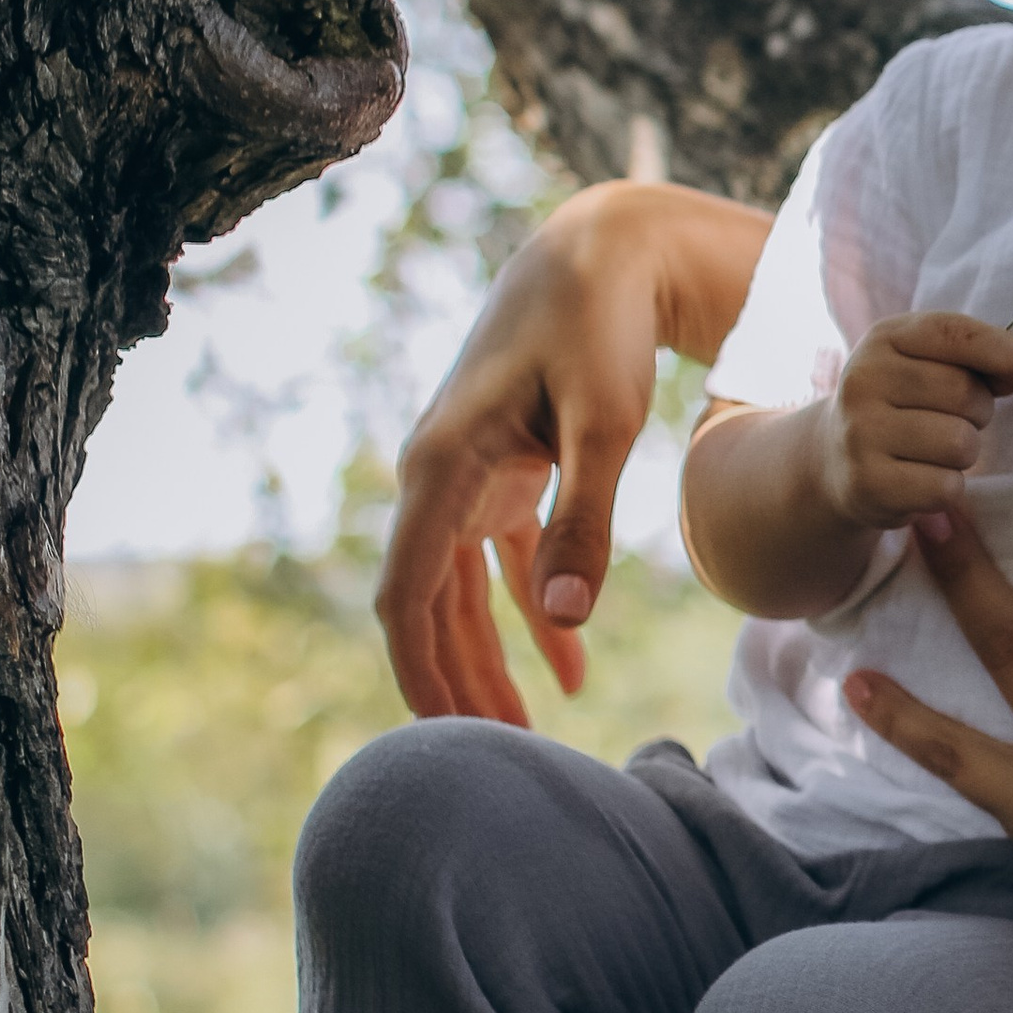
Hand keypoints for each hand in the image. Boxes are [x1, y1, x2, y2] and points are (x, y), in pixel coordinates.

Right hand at [376, 182, 765, 722]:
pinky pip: (501, 564)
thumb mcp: (604, 422)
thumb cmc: (600, 326)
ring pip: (460, 593)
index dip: (422, 670)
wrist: (602, 252)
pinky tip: (570, 671)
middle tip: (502, 761)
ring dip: (487, 659)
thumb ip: (585, 519)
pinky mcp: (504, 471)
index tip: (451, 739)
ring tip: (527, 732)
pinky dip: (529, 615)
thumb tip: (567, 619)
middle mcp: (438, 475)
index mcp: (444, 466)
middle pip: (428, 607)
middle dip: (457, 683)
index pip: (408, 595)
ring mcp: (467, 475)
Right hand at [817, 310, 1012, 529]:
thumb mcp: (929, 364)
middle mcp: (863, 379)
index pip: (953, 333)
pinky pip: (946, 487)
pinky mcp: (868, 484)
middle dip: (979, 411)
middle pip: (965, 393)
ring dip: (964, 453)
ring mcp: (861, 433)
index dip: (1001, 349)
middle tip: (954, 420)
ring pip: (960, 443)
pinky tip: (921, 479)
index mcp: (884, 339)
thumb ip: (980, 357)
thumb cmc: (903, 404)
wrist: (833, 459)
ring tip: (935, 450)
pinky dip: (947, 487)